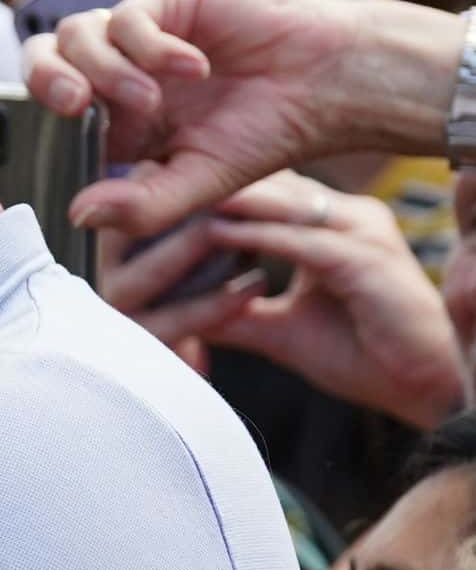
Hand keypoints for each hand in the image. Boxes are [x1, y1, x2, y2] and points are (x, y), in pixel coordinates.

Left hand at [27, 0, 462, 232]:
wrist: (326, 89)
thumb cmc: (263, 137)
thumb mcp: (196, 187)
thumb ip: (139, 206)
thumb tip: (77, 213)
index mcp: (110, 121)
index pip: (42, 111)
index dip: (34, 122)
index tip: (57, 144)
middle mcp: (115, 73)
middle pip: (40, 60)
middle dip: (43, 81)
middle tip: (74, 104)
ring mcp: (139, 34)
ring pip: (76, 33)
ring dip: (105, 69)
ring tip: (152, 99)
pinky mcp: (170, 0)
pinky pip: (129, 14)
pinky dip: (151, 45)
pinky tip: (193, 68)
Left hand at [104, 179, 465, 426]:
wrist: (424, 388)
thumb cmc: (364, 356)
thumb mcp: (280, 329)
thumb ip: (234, 312)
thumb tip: (175, 311)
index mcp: (334, 227)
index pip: (265, 197)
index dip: (209, 196)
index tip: (150, 198)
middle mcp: (349, 218)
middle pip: (269, 189)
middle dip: (208, 189)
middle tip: (145, 182)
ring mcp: (361, 233)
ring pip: (280, 206)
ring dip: (222, 204)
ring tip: (168, 199)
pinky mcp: (365, 260)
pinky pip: (298, 240)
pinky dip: (253, 237)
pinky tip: (211, 233)